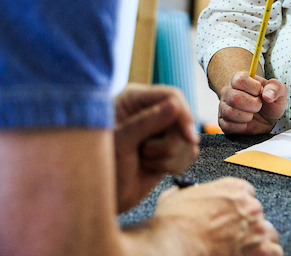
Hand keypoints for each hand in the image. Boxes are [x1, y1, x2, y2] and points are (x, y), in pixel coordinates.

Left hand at [113, 84, 198, 212]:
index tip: (189, 138)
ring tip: (143, 161)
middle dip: (169, 144)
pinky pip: (188, 155)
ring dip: (167, 158)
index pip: (172, 96)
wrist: (102, 194)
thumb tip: (175, 106)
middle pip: (184, 121)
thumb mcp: (120, 141)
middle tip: (144, 154)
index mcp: (135, 98)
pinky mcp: (169, 148)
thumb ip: (145, 122)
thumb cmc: (103, 164)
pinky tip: (152, 167)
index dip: (184, 116)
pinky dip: (173, 166)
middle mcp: (151, 110)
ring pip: (187, 141)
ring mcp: (161, 129)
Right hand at [156, 177, 281, 255]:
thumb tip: (187, 194)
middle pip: (256, 212)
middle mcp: (248, 205)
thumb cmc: (174, 223)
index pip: (246, 192)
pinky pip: (274, 251)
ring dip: (258, 238)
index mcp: (232, 188)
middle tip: (230, 233)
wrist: (175, 245)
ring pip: (268, 232)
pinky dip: (265, 254)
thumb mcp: (176, 196)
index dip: (236, 205)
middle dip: (245, 223)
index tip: (230, 213)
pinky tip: (252, 255)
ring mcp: (256, 229)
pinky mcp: (261, 251)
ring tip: (243, 246)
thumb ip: (189, 192)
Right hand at [216, 72, 286, 135]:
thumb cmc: (270, 103)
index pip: (239, 80)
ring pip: (229, 112)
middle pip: (234, 97)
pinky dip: (241, 127)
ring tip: (252, 115)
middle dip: (253, 105)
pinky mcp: (223, 122)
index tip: (260, 92)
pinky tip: (246, 123)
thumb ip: (276, 88)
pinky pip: (227, 126)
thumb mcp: (279, 92)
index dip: (254, 88)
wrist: (266, 119)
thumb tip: (268, 95)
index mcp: (238, 80)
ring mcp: (223, 107)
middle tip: (258, 106)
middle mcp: (227, 92)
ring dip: (247, 116)